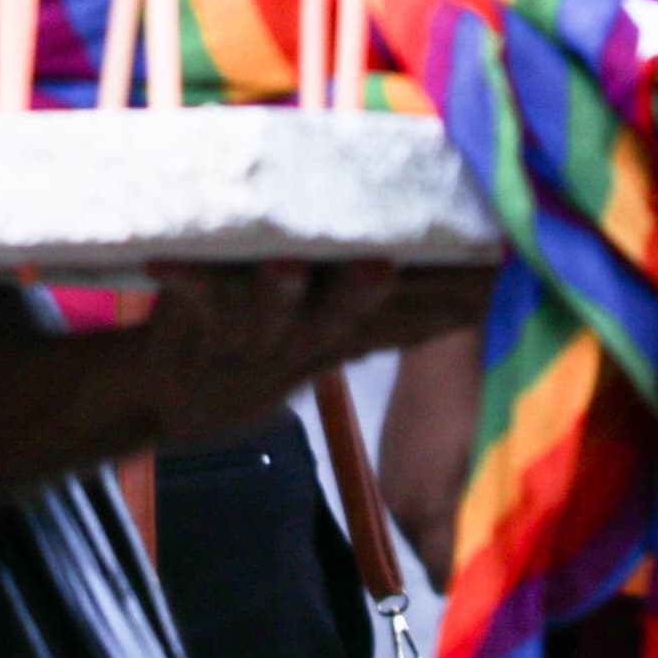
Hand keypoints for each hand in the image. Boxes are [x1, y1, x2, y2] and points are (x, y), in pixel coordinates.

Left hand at [139, 258, 492, 438]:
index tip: (492, 264)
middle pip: (347, 317)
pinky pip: (194, 295)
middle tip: (381, 266)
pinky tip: (165, 261)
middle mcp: (308, 337)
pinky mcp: (201, 321)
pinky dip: (183, 276)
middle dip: (365, 293)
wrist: (179, 396)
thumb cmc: (268, 342)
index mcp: (347, 331)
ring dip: (277, 288)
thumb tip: (479, 280)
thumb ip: (400, 309)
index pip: (411, 314)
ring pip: (271, 310)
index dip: (453, 298)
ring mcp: (254, 336)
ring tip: (284, 264)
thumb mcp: (340, 332)